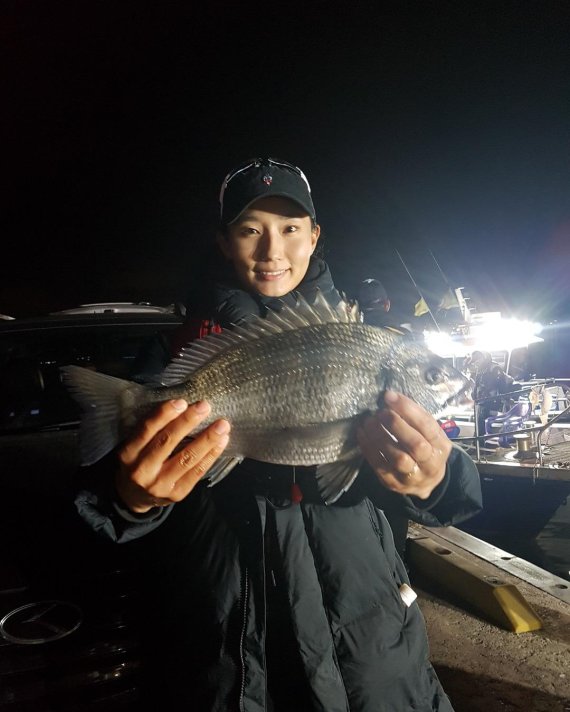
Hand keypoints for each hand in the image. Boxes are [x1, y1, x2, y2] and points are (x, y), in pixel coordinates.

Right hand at [115, 399, 229, 513]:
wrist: (134, 497)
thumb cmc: (137, 463)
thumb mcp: (134, 447)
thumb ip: (151, 430)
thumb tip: (182, 406)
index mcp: (128, 453)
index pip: (147, 430)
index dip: (164, 415)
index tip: (181, 402)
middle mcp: (142, 470)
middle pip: (167, 442)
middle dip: (188, 422)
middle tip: (204, 406)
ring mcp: (160, 484)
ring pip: (186, 458)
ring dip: (207, 440)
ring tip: (222, 426)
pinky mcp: (177, 493)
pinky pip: (197, 472)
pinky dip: (211, 455)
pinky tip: (221, 442)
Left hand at [357, 391, 450, 499]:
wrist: (426, 482)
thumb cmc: (426, 448)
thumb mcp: (430, 433)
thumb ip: (415, 417)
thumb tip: (390, 396)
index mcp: (441, 446)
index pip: (428, 426)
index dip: (408, 410)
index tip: (389, 397)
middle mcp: (430, 464)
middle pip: (416, 445)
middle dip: (396, 425)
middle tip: (380, 412)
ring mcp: (412, 477)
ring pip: (397, 458)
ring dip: (380, 437)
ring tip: (369, 422)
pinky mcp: (393, 483)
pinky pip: (380, 466)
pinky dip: (369, 448)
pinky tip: (362, 433)